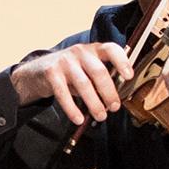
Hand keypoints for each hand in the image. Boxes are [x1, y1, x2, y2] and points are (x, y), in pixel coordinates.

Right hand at [9, 39, 130, 129]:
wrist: (39, 70)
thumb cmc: (71, 72)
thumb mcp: (87, 70)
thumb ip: (100, 80)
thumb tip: (115, 99)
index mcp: (94, 50)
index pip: (111, 49)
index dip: (122, 61)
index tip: (129, 76)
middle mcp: (80, 52)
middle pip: (99, 71)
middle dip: (109, 91)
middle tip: (114, 107)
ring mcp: (65, 61)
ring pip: (83, 84)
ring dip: (94, 103)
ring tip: (100, 116)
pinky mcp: (51, 72)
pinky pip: (63, 93)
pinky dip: (72, 108)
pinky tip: (78, 118)